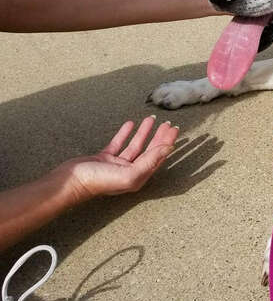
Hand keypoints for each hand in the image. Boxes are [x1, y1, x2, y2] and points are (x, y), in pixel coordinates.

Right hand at [58, 116, 178, 199]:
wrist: (69, 181)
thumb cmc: (98, 181)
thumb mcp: (128, 174)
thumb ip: (150, 162)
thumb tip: (168, 149)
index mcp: (138, 177)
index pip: (157, 157)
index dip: (167, 143)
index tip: (175, 129)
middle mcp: (130, 172)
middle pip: (149, 151)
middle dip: (159, 137)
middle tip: (168, 123)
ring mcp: (116, 165)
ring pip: (135, 145)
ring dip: (144, 132)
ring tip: (151, 118)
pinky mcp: (104, 158)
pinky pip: (119, 143)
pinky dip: (125, 133)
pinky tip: (130, 123)